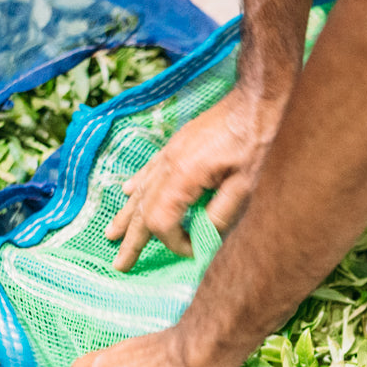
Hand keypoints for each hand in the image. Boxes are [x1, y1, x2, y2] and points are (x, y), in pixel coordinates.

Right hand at [105, 83, 288, 271]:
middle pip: (142, 210)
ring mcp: (169, 154)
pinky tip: (126, 193)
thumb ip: (220, 216)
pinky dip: (136, 186)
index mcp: (183, 177)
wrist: (255, 101)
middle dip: (132, 240)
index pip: (162, 222)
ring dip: (126, 216)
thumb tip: (202, 241)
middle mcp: (169, 165)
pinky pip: (148, 170)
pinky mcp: (177, 146)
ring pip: (140, 191)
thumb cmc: (255, 143)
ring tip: (112, 235)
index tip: (193, 250)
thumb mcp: (246, 185)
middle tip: (120, 265)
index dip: (174, 242)